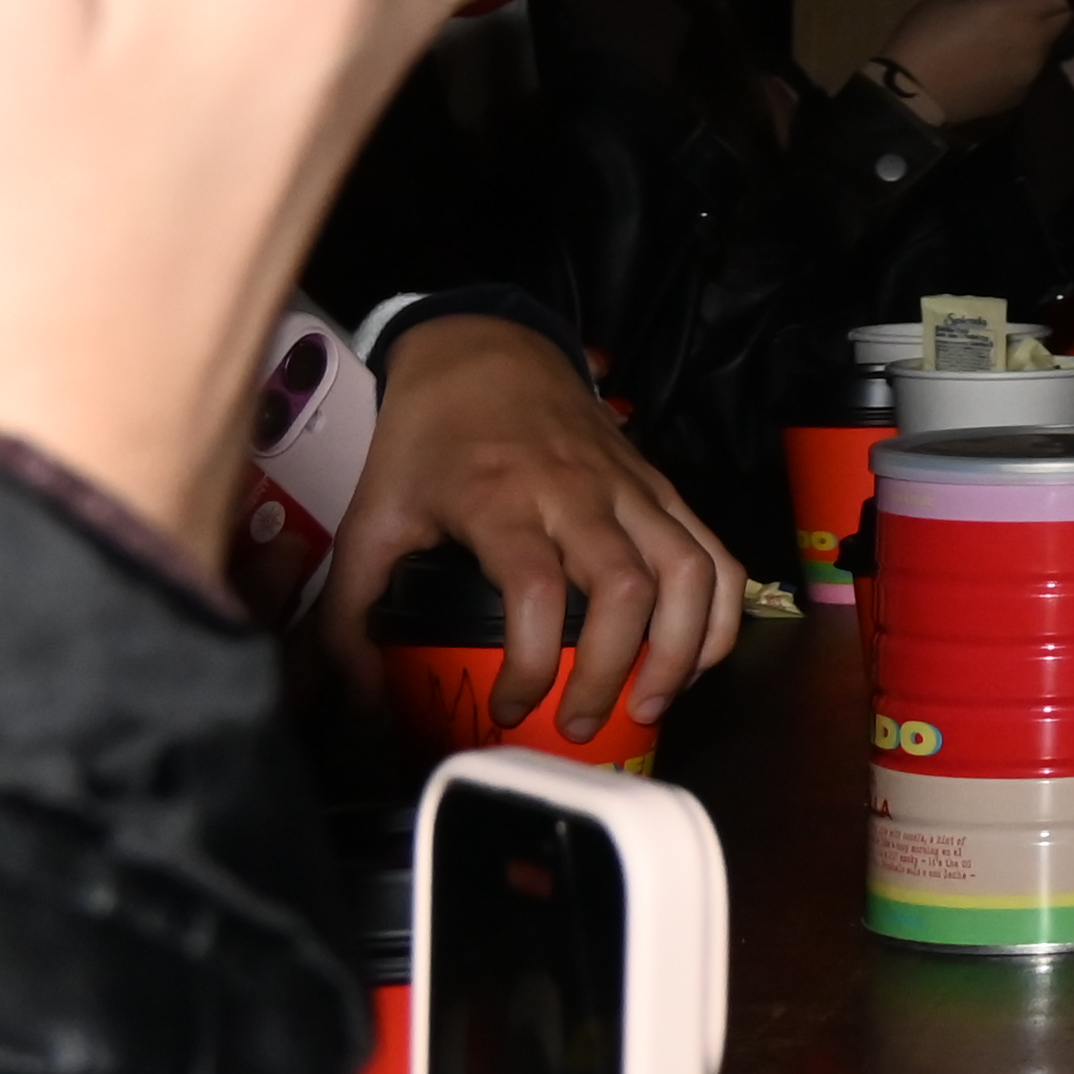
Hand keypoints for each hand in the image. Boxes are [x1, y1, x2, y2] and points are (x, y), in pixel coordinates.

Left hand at [313, 315, 748, 741]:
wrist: (487, 349)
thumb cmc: (428, 437)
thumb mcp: (372, 515)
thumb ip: (352, 610)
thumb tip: (363, 698)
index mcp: (502, 499)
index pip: (536, 592)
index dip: (529, 664)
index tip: (508, 708)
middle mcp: (579, 493)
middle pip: (626, 591)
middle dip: (612, 673)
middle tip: (583, 725)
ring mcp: (632, 487)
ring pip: (690, 572)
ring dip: (683, 649)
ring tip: (657, 703)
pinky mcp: (662, 486)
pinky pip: (716, 552)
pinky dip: (722, 611)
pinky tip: (699, 655)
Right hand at [875, 0, 1073, 120]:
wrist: (911, 95)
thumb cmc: (929, 32)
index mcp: (1024, 9)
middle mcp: (1039, 40)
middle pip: (1066, 17)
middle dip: (1054, 6)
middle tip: (1024, 3)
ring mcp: (1034, 71)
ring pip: (1047, 42)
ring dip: (1034, 34)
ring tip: (994, 38)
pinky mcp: (1024, 94)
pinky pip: (1031, 67)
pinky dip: (1019, 60)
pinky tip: (988, 64)